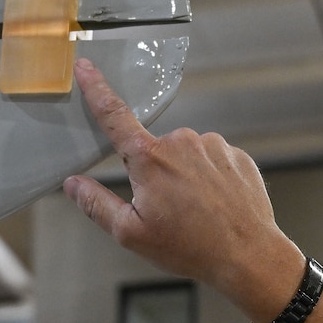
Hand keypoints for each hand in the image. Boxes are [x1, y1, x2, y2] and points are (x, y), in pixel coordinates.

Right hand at [64, 57, 306, 322]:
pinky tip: (216, 206)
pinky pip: (212, 162)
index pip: (113, 115)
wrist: (248, 255)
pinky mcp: (236, 154)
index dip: (95, 89)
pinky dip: (210, 181)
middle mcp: (181, 142)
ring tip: (197, 213)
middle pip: (153, 151)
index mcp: (150, 159)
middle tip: (169, 212)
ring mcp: (213, 145)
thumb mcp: (131, 233)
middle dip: (155, 176)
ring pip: (185, 157)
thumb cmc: (190, 248)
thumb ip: (97, 204)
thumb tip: (73, 184)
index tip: (85, 67)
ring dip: (185, 178)